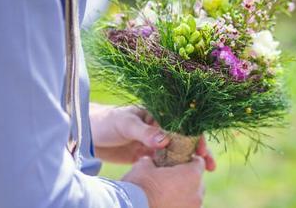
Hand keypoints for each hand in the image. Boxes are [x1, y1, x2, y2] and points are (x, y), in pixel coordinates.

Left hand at [89, 103, 216, 169]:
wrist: (86, 134)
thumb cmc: (106, 122)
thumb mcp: (126, 123)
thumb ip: (144, 131)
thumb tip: (165, 139)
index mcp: (158, 116)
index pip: (182, 125)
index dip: (195, 137)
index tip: (202, 150)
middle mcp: (159, 129)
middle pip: (184, 140)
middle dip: (198, 152)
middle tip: (209, 165)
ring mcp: (153, 143)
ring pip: (176, 153)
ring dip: (188, 163)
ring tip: (202, 174)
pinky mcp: (145, 156)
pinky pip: (163, 163)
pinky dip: (173, 170)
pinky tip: (180, 179)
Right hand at [123, 156, 205, 207]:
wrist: (128, 207)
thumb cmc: (138, 186)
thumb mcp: (144, 165)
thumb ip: (154, 160)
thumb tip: (151, 160)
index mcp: (192, 175)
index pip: (199, 162)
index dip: (189, 160)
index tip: (179, 161)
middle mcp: (197, 193)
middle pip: (197, 181)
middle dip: (187, 179)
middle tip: (171, 178)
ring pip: (193, 197)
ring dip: (184, 194)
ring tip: (166, 193)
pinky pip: (186, 207)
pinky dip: (179, 205)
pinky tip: (165, 203)